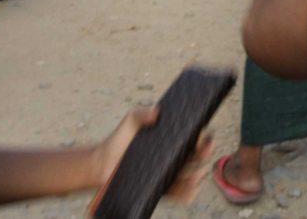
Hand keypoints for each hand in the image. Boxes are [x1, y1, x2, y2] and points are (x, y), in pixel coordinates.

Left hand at [91, 106, 214, 203]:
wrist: (102, 166)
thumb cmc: (117, 142)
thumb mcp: (129, 123)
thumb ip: (140, 113)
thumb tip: (156, 112)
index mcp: (171, 140)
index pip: (195, 139)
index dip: (204, 139)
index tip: (205, 139)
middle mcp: (173, 157)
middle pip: (198, 157)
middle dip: (204, 156)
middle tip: (201, 153)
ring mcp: (168, 174)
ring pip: (192, 176)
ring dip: (198, 175)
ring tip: (194, 173)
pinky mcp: (161, 189)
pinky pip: (181, 194)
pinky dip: (189, 193)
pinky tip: (189, 189)